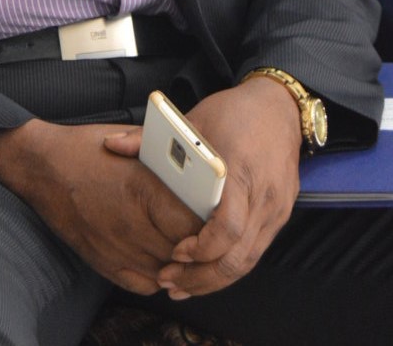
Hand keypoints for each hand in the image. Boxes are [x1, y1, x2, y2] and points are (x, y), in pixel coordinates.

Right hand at [0, 119, 201, 293]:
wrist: (41, 167)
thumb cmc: (86, 149)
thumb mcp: (130, 143)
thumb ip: (165, 158)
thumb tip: (197, 167)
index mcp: (143, 190)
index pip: (194, 222)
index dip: (209, 221)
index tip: (213, 212)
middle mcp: (131, 224)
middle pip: (183, 249)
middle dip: (195, 241)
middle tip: (202, 228)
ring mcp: (116, 248)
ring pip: (166, 269)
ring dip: (177, 259)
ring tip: (181, 241)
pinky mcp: (103, 263)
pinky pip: (145, 283)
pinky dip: (157, 274)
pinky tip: (157, 254)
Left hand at [151, 80, 300, 299]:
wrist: (281, 107)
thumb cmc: (235, 112)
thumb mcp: (193, 118)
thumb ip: (150, 137)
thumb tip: (112, 145)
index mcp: (239, 172)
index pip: (228, 227)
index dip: (202, 249)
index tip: (176, 251)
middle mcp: (263, 197)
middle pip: (237, 257)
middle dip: (201, 277)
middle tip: (168, 281)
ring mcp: (276, 210)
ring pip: (248, 261)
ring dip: (214, 279)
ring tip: (181, 285)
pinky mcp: (281, 215)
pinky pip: (256, 252)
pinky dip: (230, 266)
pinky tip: (207, 271)